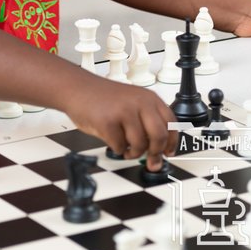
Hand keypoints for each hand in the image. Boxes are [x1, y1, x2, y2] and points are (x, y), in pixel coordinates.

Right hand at [64, 78, 178, 164]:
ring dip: (134, 153)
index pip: (171, 122)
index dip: (172, 142)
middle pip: (159, 135)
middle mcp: (139, 103)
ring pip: (140, 144)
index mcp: (149, 98)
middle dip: (156, 153)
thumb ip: (147, 120)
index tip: (169, 152)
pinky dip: (118, 149)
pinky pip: (120, 147)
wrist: (77, 88)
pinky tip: (114, 142)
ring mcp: (124, 112)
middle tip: (152, 160)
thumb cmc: (103, 98)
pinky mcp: (107, 122)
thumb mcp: (132, 102)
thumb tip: (160, 147)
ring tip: (128, 150)